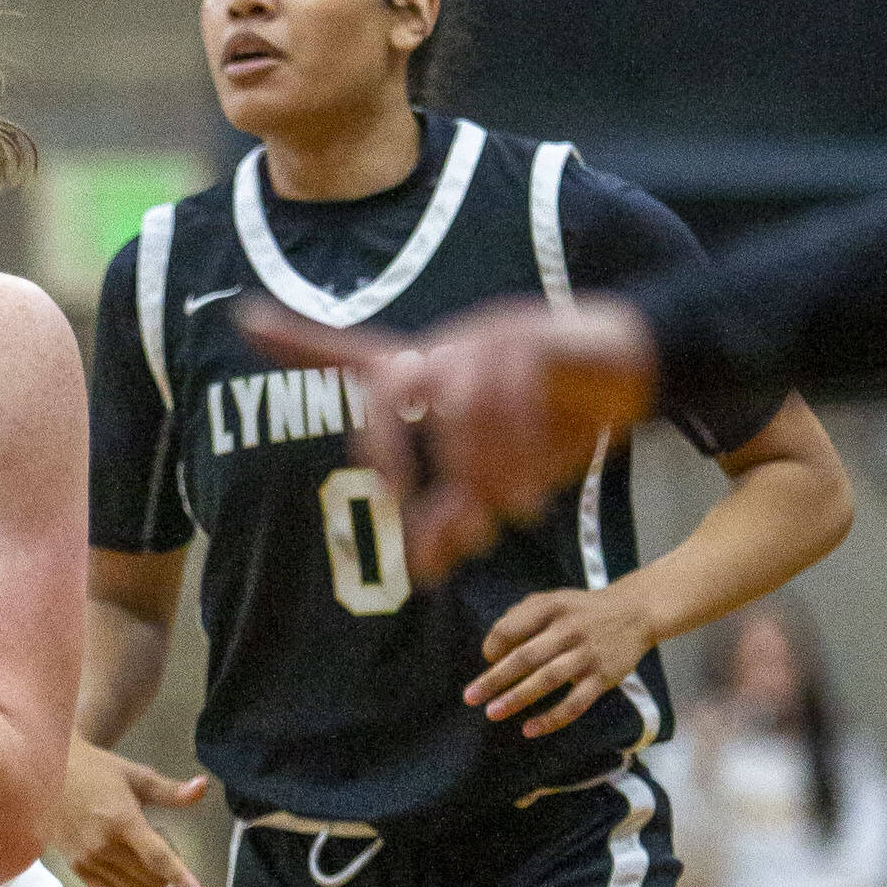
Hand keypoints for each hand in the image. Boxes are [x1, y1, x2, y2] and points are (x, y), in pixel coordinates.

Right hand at [53, 739, 208, 886]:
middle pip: (147, 877)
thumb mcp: (135, 775)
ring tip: (158, 879)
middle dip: (167, 878)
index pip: (157, 856)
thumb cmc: (96, 770)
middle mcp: (103, 844)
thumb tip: (203, 787)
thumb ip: (171, 790)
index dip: (181, 877)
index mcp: (121, 819)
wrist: (49, 772)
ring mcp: (87, 858)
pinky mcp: (75, 867)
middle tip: (169, 862)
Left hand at [238, 295, 658, 579]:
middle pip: (387, 387)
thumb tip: (422, 568)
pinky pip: (512, 398)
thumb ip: (459, 515)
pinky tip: (529, 495)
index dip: (297, 339)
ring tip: (501, 516)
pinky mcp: (539, 337)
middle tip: (401, 505)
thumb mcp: (503, 477)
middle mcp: (449, 347)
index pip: (351, 353)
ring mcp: (491, 336)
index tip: (241, 318)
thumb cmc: (560, 416)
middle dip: (387, 453)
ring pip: (455, 406)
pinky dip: (517, 454)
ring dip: (474, 472)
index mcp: (431, 371)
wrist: (645, 365)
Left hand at [465, 585, 657, 738]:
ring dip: (518, 698)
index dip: (493, 645)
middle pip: (525, 657)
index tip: (487, 659)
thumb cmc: (582, 609)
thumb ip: (522, 614)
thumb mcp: (553, 599)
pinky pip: (575, 702)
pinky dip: (552, 718)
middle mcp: (568, 629)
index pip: (511, 628)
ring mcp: (587, 654)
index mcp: (551, 607)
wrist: (636, 612)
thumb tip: (494, 646)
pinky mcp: (603, 677)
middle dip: (495, 679)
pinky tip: (530, 729)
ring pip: (547, 679)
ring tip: (492, 713)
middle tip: (470, 697)